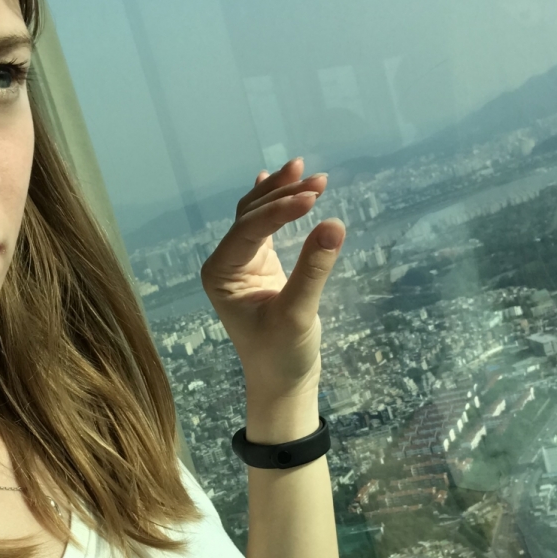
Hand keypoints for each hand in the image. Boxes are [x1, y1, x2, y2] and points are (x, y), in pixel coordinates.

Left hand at [200, 157, 344, 401]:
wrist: (282, 383)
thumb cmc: (283, 356)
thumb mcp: (299, 314)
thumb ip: (313, 269)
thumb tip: (335, 225)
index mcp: (221, 274)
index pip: (249, 228)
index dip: (281, 210)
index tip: (315, 198)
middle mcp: (225, 264)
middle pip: (251, 214)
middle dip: (284, 194)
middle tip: (320, 180)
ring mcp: (241, 263)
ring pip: (258, 216)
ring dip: (283, 194)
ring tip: (310, 174)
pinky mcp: (260, 266)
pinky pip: (264, 227)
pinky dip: (274, 205)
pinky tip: (274, 180)